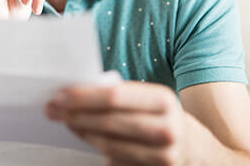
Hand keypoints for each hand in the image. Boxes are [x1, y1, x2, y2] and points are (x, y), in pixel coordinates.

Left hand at [45, 81, 210, 165]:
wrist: (197, 150)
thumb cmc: (162, 117)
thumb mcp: (150, 98)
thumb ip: (121, 94)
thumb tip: (76, 91)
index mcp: (162, 99)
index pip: (114, 95)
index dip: (83, 95)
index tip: (60, 93)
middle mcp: (166, 127)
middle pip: (109, 120)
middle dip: (75, 114)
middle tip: (53, 108)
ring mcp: (163, 154)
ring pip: (110, 143)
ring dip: (81, 131)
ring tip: (65, 121)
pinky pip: (116, 159)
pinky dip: (96, 146)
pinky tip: (83, 135)